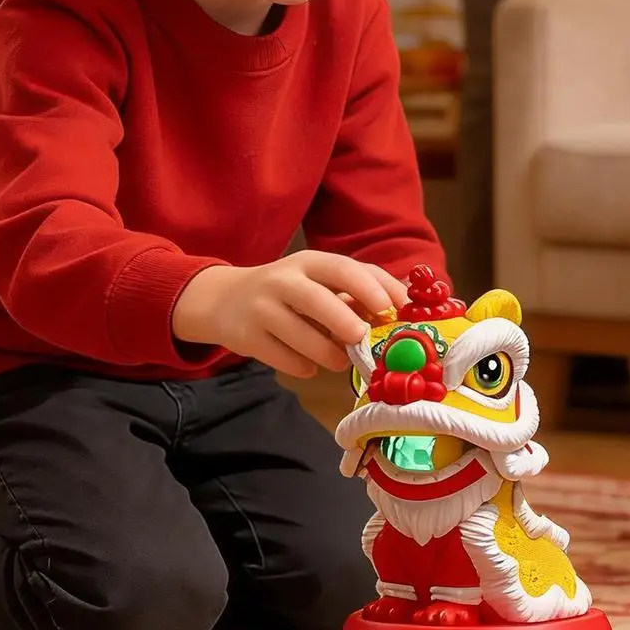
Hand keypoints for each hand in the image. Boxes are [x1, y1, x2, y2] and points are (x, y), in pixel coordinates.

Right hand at [173, 252, 407, 377]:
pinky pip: (281, 357)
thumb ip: (357, 289)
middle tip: (363, 338)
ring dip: (327, 353)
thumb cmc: (290, 291)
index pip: (343, 268)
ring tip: (340, 361)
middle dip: (344, 321)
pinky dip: (302, 366)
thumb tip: (404, 306)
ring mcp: (261, 308)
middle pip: (316, 299)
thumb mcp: (318, 280)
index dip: (370, 288)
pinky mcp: (247, 337)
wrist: (225, 300)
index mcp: (309, 262)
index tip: (393, 309)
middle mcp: (283, 280)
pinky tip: (309, 365)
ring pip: (298, 333)